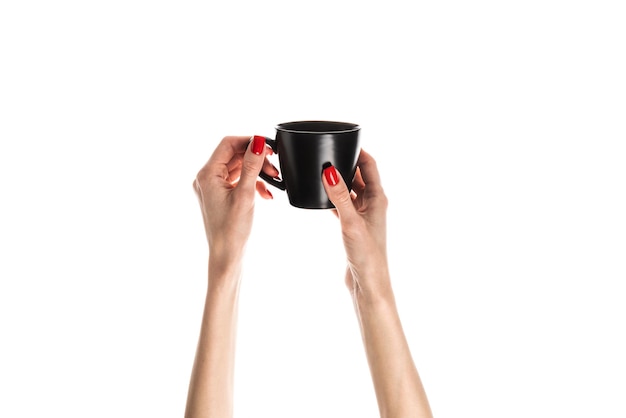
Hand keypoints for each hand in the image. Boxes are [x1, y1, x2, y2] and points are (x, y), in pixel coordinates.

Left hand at [193, 135, 277, 267]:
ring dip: (257, 171)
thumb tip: (257, 142)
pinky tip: (265, 193)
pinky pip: (238, 180)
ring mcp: (213, 187)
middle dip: (256, 159)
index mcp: (207, 174)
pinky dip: (253, 183)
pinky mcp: (221, 196)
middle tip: (274, 167)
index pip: (228, 144)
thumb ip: (251, 166)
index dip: (249, 141)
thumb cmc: (232, 230)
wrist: (226, 256)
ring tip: (273, 180)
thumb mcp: (245, 194)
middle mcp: (206, 178)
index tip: (268, 147)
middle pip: (234, 155)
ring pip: (238, 167)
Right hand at [321, 150, 389, 298]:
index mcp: (378, 198)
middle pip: (359, 175)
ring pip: (350, 190)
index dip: (358, 151)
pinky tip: (322, 197)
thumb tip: (329, 170)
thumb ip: (340, 196)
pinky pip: (343, 204)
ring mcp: (363, 215)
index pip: (369, 165)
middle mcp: (373, 204)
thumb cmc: (366, 254)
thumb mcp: (350, 221)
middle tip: (327, 153)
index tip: (343, 140)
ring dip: (339, 180)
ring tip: (321, 171)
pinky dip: (334, 197)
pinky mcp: (354, 226)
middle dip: (345, 163)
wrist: (368, 282)